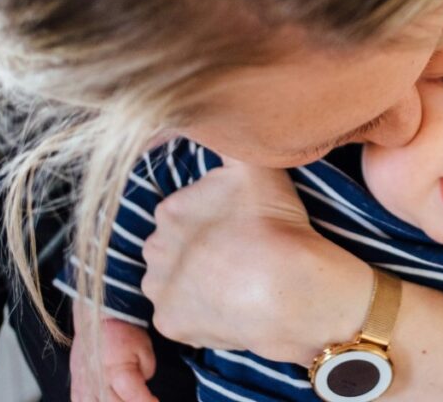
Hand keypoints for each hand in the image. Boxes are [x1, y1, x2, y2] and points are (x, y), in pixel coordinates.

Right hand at [71, 306, 157, 401]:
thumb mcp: (144, 348)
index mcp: (118, 372)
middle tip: (140, 399)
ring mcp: (85, 386)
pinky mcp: (76, 385)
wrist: (98, 319)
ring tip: (122, 398)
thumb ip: (147, 371)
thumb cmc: (123, 332)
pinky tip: (103, 400)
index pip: (135, 398)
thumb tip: (143, 387)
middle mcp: (99, 383)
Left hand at [140, 160, 371, 364]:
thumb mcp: (254, 165)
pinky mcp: (170, 323)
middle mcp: (154, 247)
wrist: (288, 287)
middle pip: (174, 248)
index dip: (212, 221)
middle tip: (238, 255)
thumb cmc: (275, 225)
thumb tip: (214, 120)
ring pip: (173, 283)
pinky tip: (229, 307)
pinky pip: (181, 318)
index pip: (183, 213)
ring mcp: (160, 288)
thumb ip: (229, 142)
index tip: (239, 228)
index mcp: (169, 209)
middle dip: (198, 251)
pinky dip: (201, 315)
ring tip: (235, 283)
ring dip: (196, 283)